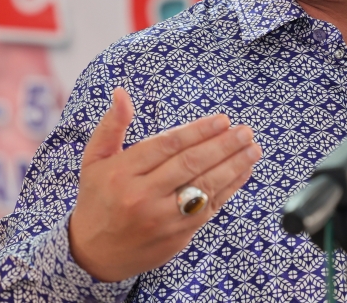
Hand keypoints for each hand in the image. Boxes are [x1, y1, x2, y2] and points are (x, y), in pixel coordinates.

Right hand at [68, 87, 261, 281]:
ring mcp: (162, 219)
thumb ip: (112, 125)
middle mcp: (142, 196)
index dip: (198, 131)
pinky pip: (210, 208)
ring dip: (234, 165)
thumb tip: (122, 93)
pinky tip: (244, 172)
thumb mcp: (94, 159)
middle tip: (244, 131)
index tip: (222, 120)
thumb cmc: (97, 199)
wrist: (94, 254)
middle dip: (223, 145)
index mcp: (122, 173)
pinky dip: (230, 189)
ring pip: (205, 186)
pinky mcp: (178, 235)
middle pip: (190, 164)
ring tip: (252, 148)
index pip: (167, 146)